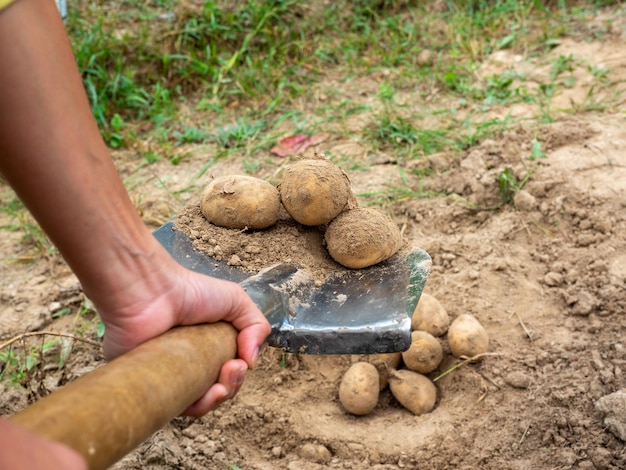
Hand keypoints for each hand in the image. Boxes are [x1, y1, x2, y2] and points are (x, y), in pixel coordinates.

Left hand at [91, 251, 269, 416]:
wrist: (152, 292)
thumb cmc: (189, 291)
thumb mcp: (236, 300)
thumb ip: (257, 326)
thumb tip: (251, 362)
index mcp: (209, 346)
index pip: (228, 373)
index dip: (238, 375)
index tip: (240, 362)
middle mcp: (190, 362)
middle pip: (217, 391)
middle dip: (232, 386)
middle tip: (232, 369)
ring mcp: (170, 374)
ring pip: (197, 404)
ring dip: (216, 400)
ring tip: (219, 386)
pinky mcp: (150, 383)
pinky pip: (173, 406)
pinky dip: (193, 407)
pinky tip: (204, 394)